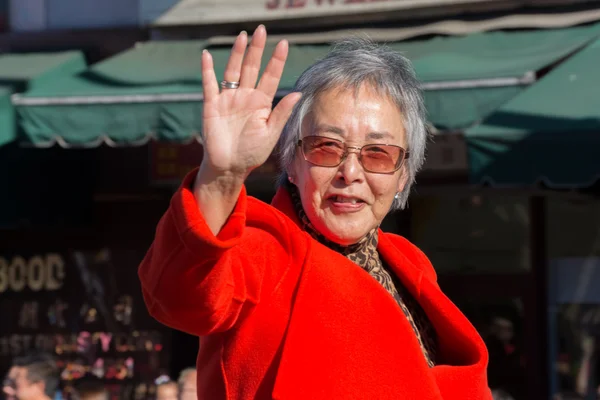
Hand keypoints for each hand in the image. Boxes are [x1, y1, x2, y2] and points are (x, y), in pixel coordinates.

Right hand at [200, 25, 301, 178]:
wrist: (229, 167)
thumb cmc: (252, 153)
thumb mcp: (271, 133)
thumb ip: (282, 112)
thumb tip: (298, 93)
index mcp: (261, 103)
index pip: (271, 77)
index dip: (276, 61)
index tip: (284, 44)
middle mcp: (245, 97)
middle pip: (251, 67)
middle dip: (257, 49)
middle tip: (261, 30)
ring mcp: (228, 99)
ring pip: (233, 71)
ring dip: (237, 53)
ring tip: (242, 36)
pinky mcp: (212, 105)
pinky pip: (209, 84)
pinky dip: (207, 70)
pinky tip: (207, 55)